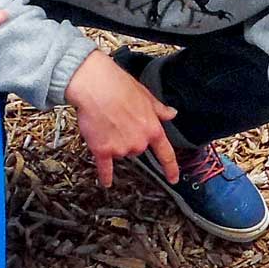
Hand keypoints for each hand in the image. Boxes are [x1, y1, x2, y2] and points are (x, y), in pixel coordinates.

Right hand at [64, 51, 177, 187]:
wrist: (95, 86)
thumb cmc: (119, 86)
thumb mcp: (146, 96)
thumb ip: (159, 110)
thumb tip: (171, 114)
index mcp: (153, 130)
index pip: (166, 154)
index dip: (171, 168)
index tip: (173, 179)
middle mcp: (139, 143)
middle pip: (136, 150)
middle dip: (129, 138)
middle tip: (119, 120)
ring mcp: (121, 149)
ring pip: (119, 153)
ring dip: (113, 143)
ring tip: (105, 122)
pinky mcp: (102, 151)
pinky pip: (105, 168)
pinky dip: (105, 175)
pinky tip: (106, 182)